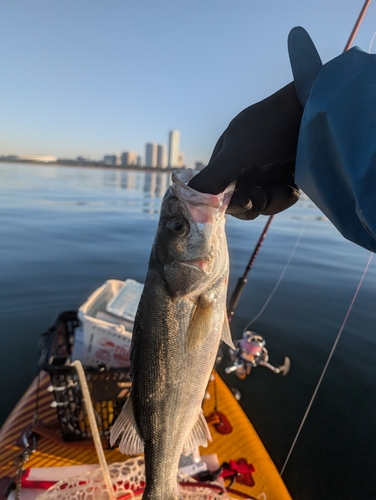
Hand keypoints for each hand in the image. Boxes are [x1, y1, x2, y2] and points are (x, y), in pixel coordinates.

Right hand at [188, 83, 302, 218]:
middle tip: (265, 197)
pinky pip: (280, 196)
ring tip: (285, 191)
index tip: (245, 202)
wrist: (314, 110)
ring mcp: (267, 169)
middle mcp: (244, 164)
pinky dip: (285, 196)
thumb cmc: (269, 128)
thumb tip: (184, 197)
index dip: (230, 202)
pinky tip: (292, 187)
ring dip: (272, 201)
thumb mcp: (235, 154)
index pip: (220, 191)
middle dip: (253, 202)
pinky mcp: (287, 174)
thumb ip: (212, 177)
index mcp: (227, 157)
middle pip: (242, 199)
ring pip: (263, 200)